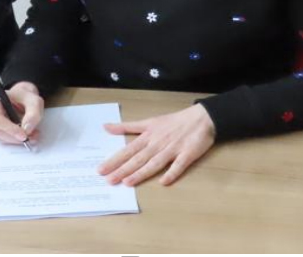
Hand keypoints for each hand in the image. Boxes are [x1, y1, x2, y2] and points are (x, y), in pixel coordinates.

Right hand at [0, 81, 43, 144]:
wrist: (20, 97)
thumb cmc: (24, 97)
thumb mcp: (34, 100)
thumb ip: (33, 113)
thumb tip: (27, 129)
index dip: (10, 129)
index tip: (24, 135)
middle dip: (15, 137)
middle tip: (31, 137)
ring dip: (14, 139)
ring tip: (30, 136)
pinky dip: (11, 139)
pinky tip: (21, 135)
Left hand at [98, 103, 215, 186]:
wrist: (201, 118)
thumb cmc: (173, 122)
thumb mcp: (148, 121)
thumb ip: (127, 127)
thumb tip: (105, 127)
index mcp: (148, 136)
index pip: (128, 150)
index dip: (114, 160)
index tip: (101, 170)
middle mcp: (157, 143)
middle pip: (138, 158)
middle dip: (122, 169)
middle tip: (109, 180)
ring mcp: (172, 149)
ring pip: (154, 163)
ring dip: (141, 173)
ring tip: (128, 182)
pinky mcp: (187, 154)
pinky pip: (179, 165)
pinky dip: (172, 173)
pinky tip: (164, 182)